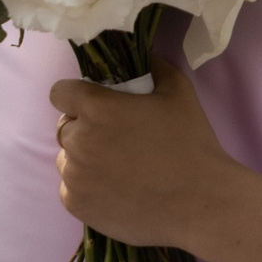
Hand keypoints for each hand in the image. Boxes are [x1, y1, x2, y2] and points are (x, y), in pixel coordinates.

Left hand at [48, 58, 241, 251]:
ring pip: (67, 160)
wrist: (200, 202)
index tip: (95, 105)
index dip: (76, 96)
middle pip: (65, 127)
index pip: (60, 93)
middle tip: (116, 140)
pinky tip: (116, 190)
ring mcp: (74, 176)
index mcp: (96, 108)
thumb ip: (153, 66)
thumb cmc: (191, 144)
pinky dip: (86, 188)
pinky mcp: (77, 205)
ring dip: (84, 160)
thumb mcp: (178, 91)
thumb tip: (142, 57)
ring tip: (117, 168)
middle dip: (84, 129)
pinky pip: (70, 189)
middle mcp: (78, 141)